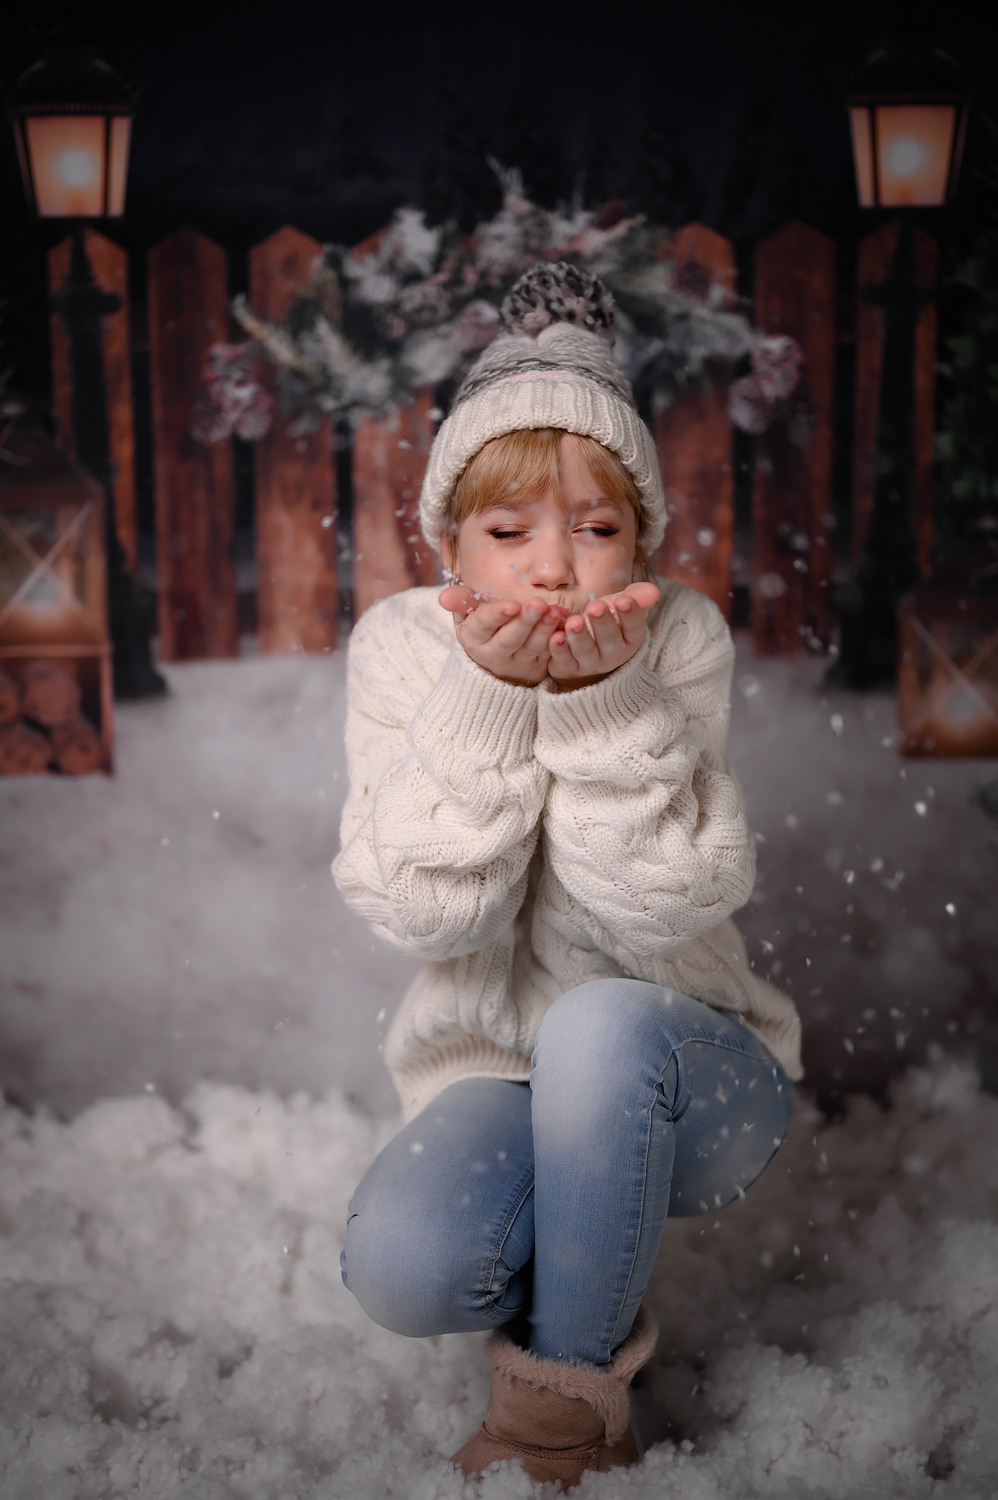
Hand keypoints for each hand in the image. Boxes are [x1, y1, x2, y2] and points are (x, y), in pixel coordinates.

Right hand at [438, 584, 568, 685]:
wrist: (498, 662)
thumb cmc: (486, 628)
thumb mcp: (471, 615)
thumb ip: (463, 602)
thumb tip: (443, 597)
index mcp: (474, 637)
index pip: (483, 624)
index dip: (497, 615)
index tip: (512, 604)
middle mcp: (493, 653)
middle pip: (509, 638)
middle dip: (524, 621)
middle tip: (538, 604)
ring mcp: (516, 663)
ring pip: (530, 648)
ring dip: (543, 631)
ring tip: (553, 613)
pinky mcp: (536, 667)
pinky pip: (547, 656)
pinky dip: (555, 643)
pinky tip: (563, 629)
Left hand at [547, 582, 660, 688]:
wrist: (581, 647)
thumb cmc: (603, 621)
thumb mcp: (618, 607)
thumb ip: (635, 597)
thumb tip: (654, 591)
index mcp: (630, 638)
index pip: (634, 628)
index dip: (630, 615)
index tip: (623, 601)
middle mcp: (612, 654)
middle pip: (609, 640)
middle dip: (602, 623)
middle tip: (595, 607)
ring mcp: (590, 663)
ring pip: (585, 651)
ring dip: (579, 637)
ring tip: (574, 622)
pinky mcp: (568, 668)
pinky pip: (564, 661)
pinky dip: (559, 650)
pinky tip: (556, 636)